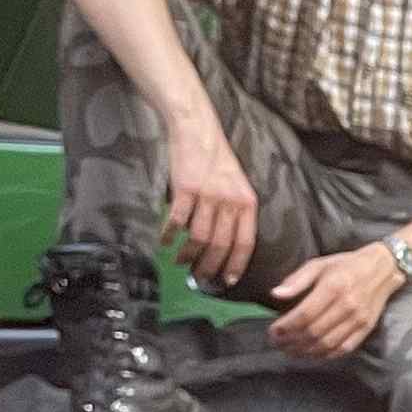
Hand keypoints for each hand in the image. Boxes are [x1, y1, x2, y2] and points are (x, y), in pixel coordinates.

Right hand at [162, 116, 260, 288]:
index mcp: (247, 203)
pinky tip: (165, 242)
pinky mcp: (186, 189)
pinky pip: (177, 220)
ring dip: (188, 255)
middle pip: (221, 245)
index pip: (246, 243)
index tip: (228, 280)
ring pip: (198, 237)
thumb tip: (226, 244)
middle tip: (200, 278)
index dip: (236, 265)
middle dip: (210, 267)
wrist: (198, 131)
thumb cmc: (217, 160)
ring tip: (181, 263)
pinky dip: (169, 235)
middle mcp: (230, 201)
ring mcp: (208, 195)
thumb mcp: (237, 186)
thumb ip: (235, 213)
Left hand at [270, 243, 403, 361]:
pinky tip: (311, 353)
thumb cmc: (345, 265)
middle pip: (314, 332)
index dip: (286, 326)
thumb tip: (275, 294)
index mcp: (333, 287)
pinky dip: (325, 355)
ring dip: (305, 351)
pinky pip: (343, 349)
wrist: (383, 270)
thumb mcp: (318, 264)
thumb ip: (297, 280)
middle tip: (277, 343)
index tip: (273, 331)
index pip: (304, 314)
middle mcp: (347, 305)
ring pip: (327, 344)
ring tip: (290, 350)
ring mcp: (358, 320)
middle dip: (291, 341)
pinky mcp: (366, 329)